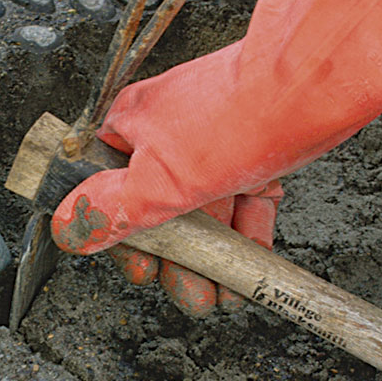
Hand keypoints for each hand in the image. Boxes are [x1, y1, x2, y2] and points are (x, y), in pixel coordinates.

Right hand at [52, 0, 381, 313]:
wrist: (314, 84)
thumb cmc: (235, 116)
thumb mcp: (160, 177)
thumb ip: (114, 209)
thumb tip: (68, 230)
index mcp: (132, 130)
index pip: (110, 192)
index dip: (123, 237)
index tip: (142, 269)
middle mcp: (170, 138)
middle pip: (162, 210)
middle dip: (177, 260)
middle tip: (190, 294)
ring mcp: (214, 148)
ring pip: (206, 214)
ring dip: (214, 258)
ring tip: (224, 296)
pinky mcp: (252, 158)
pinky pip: (242, 206)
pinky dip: (245, 238)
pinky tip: (251, 271)